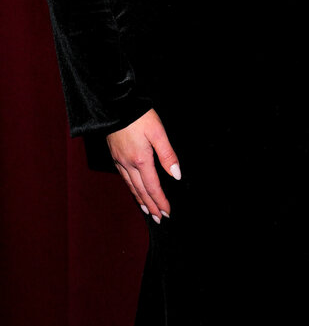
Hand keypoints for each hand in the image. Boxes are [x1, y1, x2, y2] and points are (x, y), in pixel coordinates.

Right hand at [107, 108, 180, 222]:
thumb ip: (167, 154)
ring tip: (148, 211)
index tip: (168, 212)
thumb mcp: (158, 132)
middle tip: (159, 219)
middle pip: (141, 191)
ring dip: (141, 201)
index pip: (153, 187)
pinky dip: (132, 189)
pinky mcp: (115, 156)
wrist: (115, 106)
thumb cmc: (139, 117)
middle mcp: (128, 164)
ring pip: (131, 187)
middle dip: (151, 206)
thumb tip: (176, 175)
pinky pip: (124, 179)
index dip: (161, 201)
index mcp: (141, 160)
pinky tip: (135, 190)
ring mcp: (119, 161)